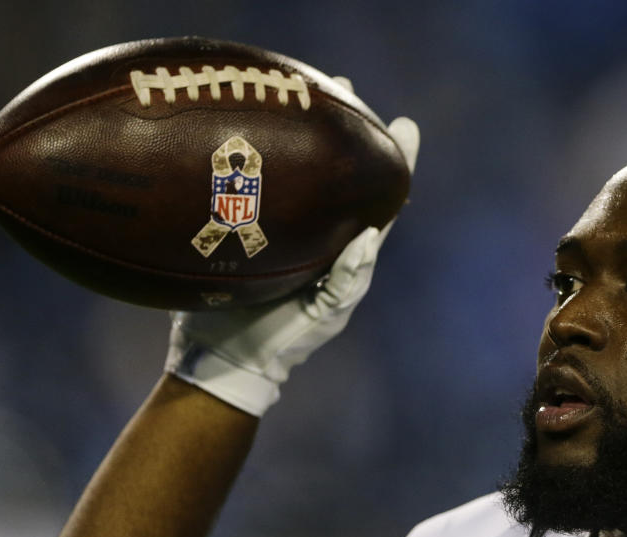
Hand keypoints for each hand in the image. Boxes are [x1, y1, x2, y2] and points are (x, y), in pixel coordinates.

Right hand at [165, 115, 418, 416]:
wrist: (221, 358)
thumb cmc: (280, 342)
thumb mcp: (319, 316)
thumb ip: (346, 282)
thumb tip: (371, 236)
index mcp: (342, 251)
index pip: (376, 201)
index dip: (393, 163)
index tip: (405, 125)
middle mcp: (316, 232)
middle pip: (337, 173)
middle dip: (345, 131)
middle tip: (345, 87)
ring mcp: (280, 228)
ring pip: (297, 171)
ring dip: (303, 132)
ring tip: (304, 92)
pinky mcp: (242, 227)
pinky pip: (254, 186)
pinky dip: (259, 155)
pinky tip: (251, 125)